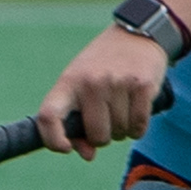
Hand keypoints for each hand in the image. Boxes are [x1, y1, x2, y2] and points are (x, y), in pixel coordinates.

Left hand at [36, 26, 170, 160]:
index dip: (52, 139)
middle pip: (96, 135)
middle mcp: (90, 82)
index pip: (48, 116)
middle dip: (102, 137)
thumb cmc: (102, 67)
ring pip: (119, 133)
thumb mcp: (82, 85)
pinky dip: (138, 128)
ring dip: (122, 130)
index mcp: (68, 82)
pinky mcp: (142, 86)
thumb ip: (78, 121)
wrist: (136, 35)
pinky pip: (139, 127)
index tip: (65, 148)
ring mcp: (117, 83)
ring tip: (121, 107)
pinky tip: (136, 110)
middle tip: (106, 119)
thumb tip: (87, 155)